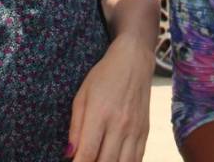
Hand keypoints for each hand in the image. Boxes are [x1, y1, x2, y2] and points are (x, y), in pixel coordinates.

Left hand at [67, 34, 152, 161]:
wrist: (134, 61)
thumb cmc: (104, 76)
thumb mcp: (82, 95)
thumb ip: (75, 127)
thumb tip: (69, 154)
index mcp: (100, 114)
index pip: (88, 153)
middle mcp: (120, 124)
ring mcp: (135, 130)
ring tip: (100, 161)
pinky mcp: (145, 131)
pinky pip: (138, 159)